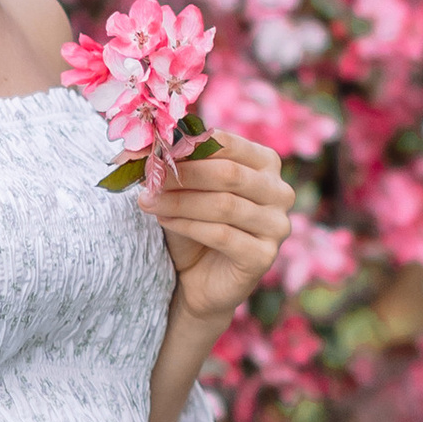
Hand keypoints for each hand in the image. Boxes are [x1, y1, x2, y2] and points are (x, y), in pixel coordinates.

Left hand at [146, 123, 296, 323]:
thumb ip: (174, 163)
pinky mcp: (264, 256)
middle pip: (228, 173)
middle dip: (182, 174)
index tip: (154, 151)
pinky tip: (164, 220)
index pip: (226, 143)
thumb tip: (143, 144)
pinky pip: (222, 235)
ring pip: (224, 205)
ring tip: (148, 201)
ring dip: (179, 201)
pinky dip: (188, 225)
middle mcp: (279, 192)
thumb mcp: (185, 187)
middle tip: (148, 178)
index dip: (187, 145)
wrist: (199, 278)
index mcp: (265, 163)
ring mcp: (277, 226)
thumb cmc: (195, 222)